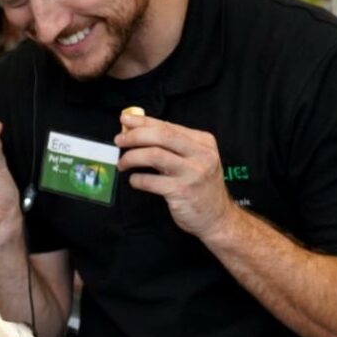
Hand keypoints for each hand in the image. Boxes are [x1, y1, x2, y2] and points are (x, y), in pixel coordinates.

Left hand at [115, 112, 236, 239]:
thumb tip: (139, 130)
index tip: (125, 120)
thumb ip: (172, 145)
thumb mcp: (194, 160)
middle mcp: (201, 155)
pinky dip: (137, 179)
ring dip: (132, 157)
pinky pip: (150, 181)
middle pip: (161, 136)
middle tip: (119, 140)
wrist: (216, 217)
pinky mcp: (182, 192)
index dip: (143, 121)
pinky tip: (134, 180)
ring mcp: (192, 173)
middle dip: (135, 135)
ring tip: (122, 163)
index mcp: (203, 142)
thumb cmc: (200, 187)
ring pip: (154, 155)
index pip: (168, 126)